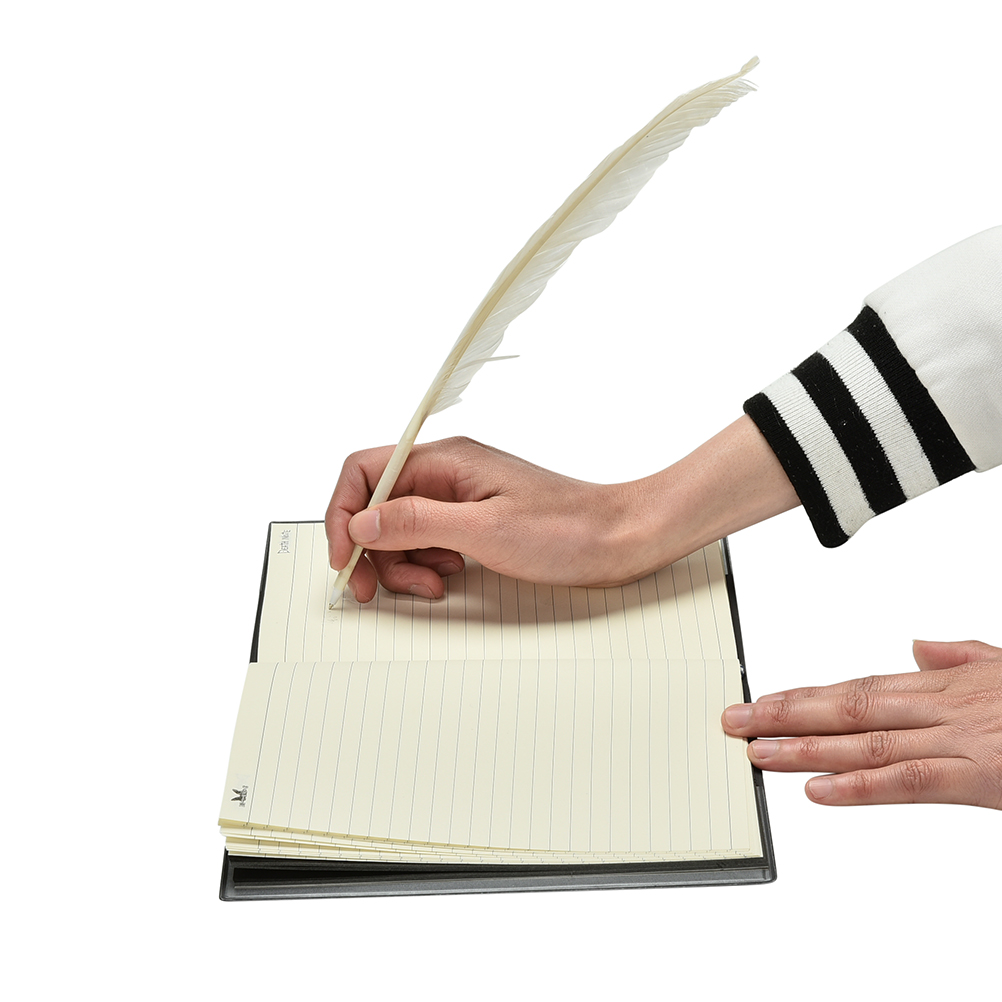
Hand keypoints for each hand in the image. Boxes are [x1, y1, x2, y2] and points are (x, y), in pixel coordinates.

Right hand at [325, 437, 668, 602]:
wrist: (621, 539)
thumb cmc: (567, 530)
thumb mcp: (485, 530)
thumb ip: (417, 523)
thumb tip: (360, 524)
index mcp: (445, 461)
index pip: (365, 471)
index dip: (343, 514)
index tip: (345, 558)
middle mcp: (447, 473)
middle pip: (377, 505)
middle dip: (371, 549)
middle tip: (373, 590)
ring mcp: (460, 497)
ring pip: (400, 528)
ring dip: (402, 563)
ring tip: (432, 586)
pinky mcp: (474, 520)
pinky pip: (428, 540)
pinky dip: (427, 565)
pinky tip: (449, 578)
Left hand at [722, 639, 1001, 808]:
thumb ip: (964, 656)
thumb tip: (917, 644)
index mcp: (951, 684)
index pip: (862, 687)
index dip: (808, 694)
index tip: (764, 699)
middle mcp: (947, 706)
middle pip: (849, 707)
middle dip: (786, 714)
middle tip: (734, 722)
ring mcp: (964, 738)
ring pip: (867, 739)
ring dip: (804, 747)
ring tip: (756, 752)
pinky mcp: (984, 775)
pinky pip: (911, 779)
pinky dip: (860, 785)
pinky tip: (816, 790)